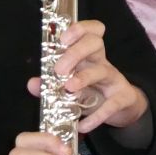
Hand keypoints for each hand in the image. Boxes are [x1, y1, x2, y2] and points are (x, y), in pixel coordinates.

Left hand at [25, 19, 149, 134]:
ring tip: (69, 89)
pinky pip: (111, 105)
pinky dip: (96, 116)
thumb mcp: (73, 85)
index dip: (79, 29)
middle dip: (75, 52)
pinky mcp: (122, 98)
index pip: (91, 30)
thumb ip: (51, 84)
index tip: (63, 40)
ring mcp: (113, 79)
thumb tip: (32, 84)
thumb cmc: (95, 90)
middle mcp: (101, 62)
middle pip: (95, 43)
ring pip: (102, 70)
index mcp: (89, 54)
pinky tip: (83, 125)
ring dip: (84, 77)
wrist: (123, 107)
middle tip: (59, 69)